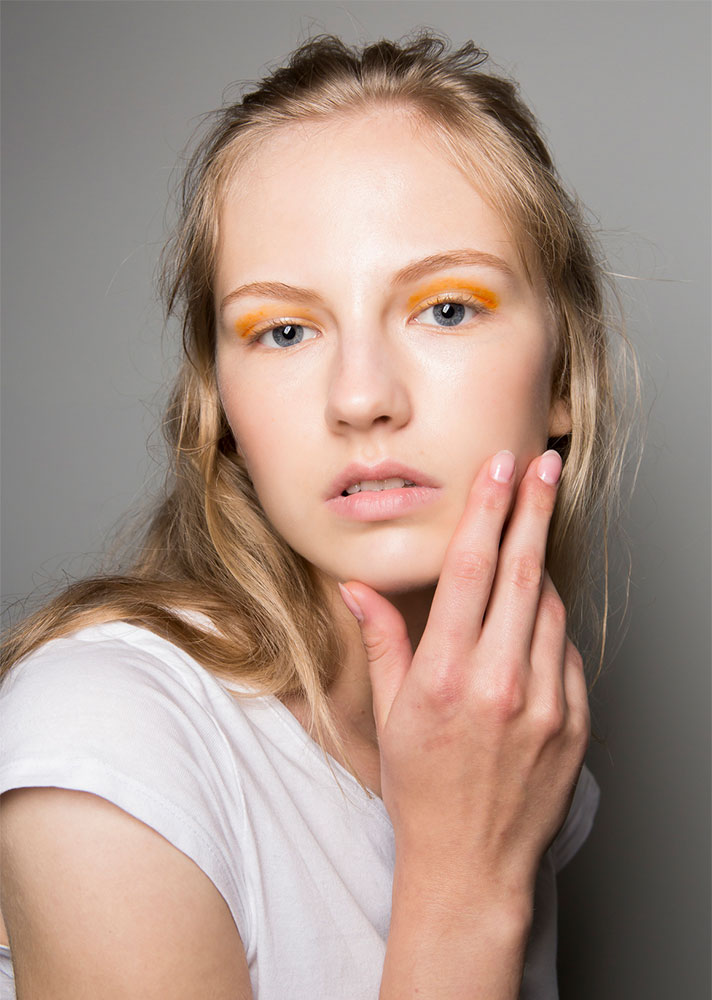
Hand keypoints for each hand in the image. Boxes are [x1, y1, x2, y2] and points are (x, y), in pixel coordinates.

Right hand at [339, 450, 589, 895]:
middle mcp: (500, 684)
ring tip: (528, 546)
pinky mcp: (575, 723)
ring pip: (551, 609)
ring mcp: (545, 704)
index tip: (501, 469)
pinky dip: (553, 626)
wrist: (472, 865)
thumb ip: (382, 641)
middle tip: (544, 464)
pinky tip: (534, 623)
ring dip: (541, 569)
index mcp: (445, 676)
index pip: (472, 571)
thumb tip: (357, 588)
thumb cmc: (421, 791)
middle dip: (534, 509)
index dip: (488, 511)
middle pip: (524, 572)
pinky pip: (569, 652)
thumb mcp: (389, 715)